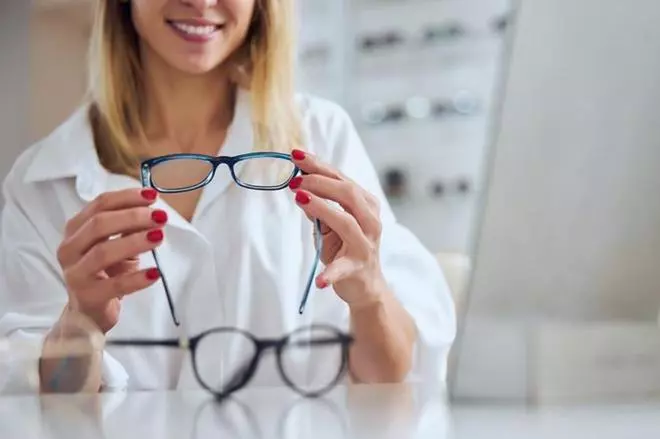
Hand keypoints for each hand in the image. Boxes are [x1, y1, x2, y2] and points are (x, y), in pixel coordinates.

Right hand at [56, 188, 167, 332]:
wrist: (89, 311)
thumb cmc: (105, 272)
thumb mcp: (116, 244)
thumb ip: (128, 227)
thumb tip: (152, 210)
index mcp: (76, 229)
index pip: (100, 205)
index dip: (127, 198)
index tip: (152, 196)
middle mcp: (70, 248)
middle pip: (99, 224)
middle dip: (133, 217)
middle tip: (160, 217)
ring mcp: (76, 273)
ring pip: (104, 252)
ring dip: (135, 241)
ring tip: (159, 237)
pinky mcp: (88, 296)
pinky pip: (115, 285)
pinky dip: (137, 278)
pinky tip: (155, 273)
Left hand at [288, 149, 387, 308]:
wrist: (366, 286)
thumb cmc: (346, 249)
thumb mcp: (330, 225)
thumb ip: (318, 206)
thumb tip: (298, 187)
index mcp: (366, 205)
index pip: (342, 179)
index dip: (319, 166)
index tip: (296, 155)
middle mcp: (370, 221)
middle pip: (348, 194)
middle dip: (319, 182)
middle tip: (294, 179)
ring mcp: (365, 245)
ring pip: (346, 222)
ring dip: (322, 208)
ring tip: (299, 198)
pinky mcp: (357, 268)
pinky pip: (343, 268)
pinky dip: (330, 274)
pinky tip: (320, 280)